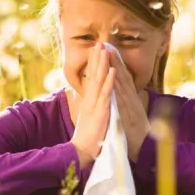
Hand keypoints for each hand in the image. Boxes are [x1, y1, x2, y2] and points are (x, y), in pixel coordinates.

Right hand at [70, 42, 116, 167]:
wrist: (82, 152)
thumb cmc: (88, 137)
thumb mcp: (89, 118)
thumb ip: (91, 106)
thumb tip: (91, 99)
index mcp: (89, 101)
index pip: (91, 78)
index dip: (94, 64)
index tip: (96, 50)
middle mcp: (90, 100)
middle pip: (93, 75)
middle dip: (96, 58)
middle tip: (99, 42)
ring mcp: (94, 105)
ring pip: (99, 81)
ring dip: (102, 64)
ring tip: (105, 50)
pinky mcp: (100, 112)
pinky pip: (106, 94)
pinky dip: (109, 81)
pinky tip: (112, 70)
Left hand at [108, 49, 150, 161]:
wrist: (146, 151)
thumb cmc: (136, 135)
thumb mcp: (130, 116)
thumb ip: (127, 104)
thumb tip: (124, 94)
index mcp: (131, 100)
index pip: (122, 79)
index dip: (116, 64)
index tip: (108, 50)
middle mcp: (132, 100)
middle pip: (123, 77)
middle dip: (115, 60)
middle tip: (107, 44)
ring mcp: (132, 107)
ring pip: (123, 85)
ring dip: (116, 69)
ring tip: (109, 54)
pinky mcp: (130, 117)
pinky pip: (123, 101)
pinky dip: (118, 89)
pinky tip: (113, 79)